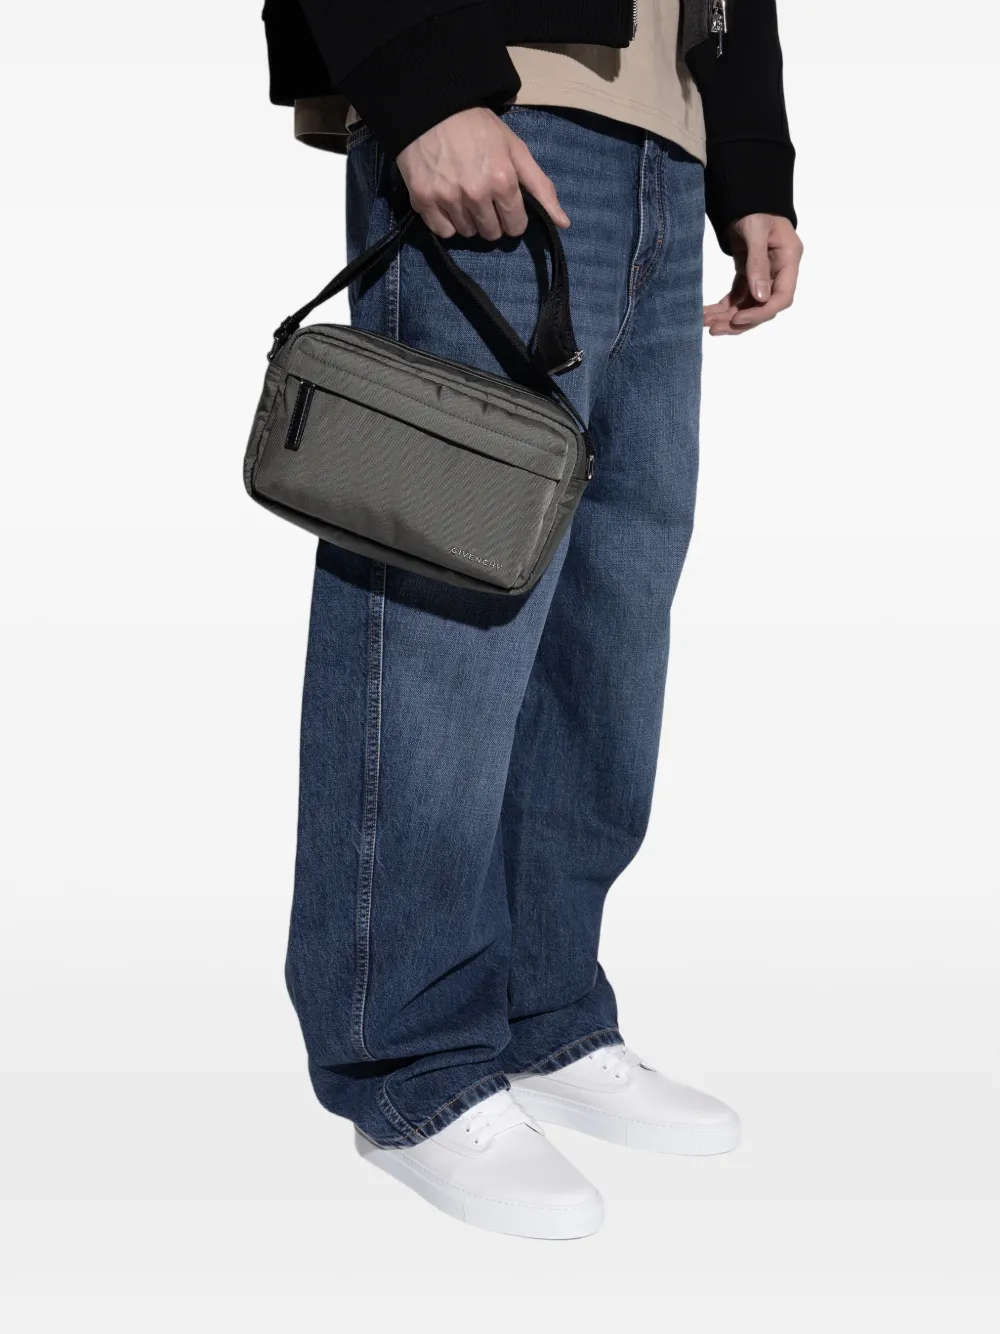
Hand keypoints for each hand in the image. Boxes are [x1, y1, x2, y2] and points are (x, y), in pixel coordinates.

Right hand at [396, 107, 569, 240]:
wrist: (433, 108)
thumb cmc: (479, 127)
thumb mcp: (516, 150)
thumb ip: (541, 187)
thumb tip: (565, 223)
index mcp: (502, 182)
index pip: (516, 227)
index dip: (513, 217)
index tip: (505, 203)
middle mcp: (476, 194)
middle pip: (492, 233)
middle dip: (491, 219)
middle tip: (483, 195)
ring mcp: (448, 198)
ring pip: (467, 233)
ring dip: (469, 220)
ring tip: (463, 193)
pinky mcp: (423, 201)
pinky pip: (443, 231)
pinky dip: (447, 222)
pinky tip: (447, 200)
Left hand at [703, 214, 802, 335]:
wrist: (744, 197)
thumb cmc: (754, 208)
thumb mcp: (756, 231)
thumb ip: (758, 263)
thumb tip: (761, 298)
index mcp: (789, 260)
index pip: (782, 297)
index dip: (761, 313)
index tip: (738, 319)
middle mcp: (779, 272)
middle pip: (763, 307)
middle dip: (739, 321)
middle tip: (714, 329)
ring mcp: (764, 275)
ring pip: (748, 306)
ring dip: (727, 317)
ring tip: (705, 323)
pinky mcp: (748, 274)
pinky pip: (737, 297)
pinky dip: (723, 307)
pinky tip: (707, 313)